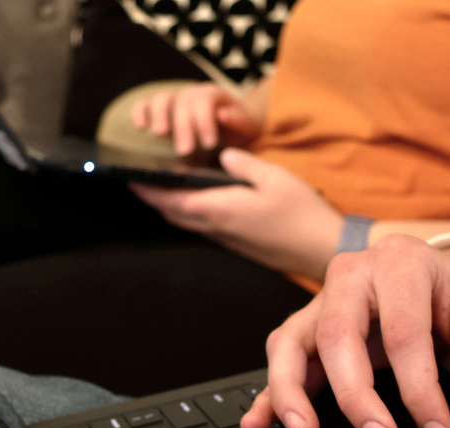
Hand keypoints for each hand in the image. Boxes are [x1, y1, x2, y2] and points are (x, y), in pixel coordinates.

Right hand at [131, 83, 262, 155]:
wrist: (234, 127)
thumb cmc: (239, 130)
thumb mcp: (247, 127)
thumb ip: (238, 121)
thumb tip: (222, 115)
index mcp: (213, 94)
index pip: (204, 102)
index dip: (205, 122)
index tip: (208, 144)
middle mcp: (192, 94)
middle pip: (182, 103)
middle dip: (183, 127)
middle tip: (185, 150)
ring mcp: (175, 101)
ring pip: (161, 99)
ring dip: (159, 116)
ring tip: (161, 134)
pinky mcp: (161, 111)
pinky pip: (145, 105)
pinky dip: (140, 113)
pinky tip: (140, 127)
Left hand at [131, 149, 343, 279]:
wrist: (321, 250)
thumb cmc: (301, 214)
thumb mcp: (275, 177)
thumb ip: (244, 163)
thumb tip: (223, 155)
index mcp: (219, 209)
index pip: (171, 199)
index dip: (147, 189)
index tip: (128, 178)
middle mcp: (216, 227)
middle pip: (173, 213)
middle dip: (152, 198)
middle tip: (138, 181)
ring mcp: (225, 238)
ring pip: (186, 222)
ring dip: (169, 206)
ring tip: (160, 188)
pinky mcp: (236, 243)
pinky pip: (202, 226)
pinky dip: (189, 212)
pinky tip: (194, 201)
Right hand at [241, 236, 449, 427]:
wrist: (433, 275)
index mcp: (399, 262)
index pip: (404, 331)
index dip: (419, 387)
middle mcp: (350, 275)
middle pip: (337, 335)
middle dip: (355, 395)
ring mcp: (320, 301)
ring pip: (291, 344)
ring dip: (292, 392)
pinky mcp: (305, 327)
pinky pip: (280, 359)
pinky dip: (268, 394)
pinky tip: (258, 423)